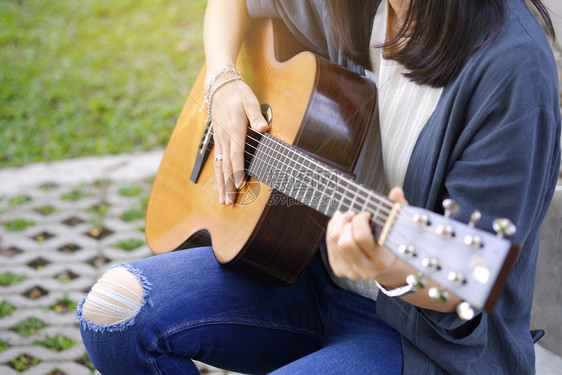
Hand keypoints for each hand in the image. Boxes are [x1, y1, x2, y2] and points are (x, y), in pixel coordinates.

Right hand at [210, 79, 267, 204]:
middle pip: (225, 165)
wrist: (219, 85)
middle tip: (229, 202)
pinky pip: (216, 161)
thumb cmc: (237, 93)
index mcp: (234, 129)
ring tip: (223, 200)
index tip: (239, 184)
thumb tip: (263, 128)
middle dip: (227, 185)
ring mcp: (219, 139)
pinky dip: (218, 175)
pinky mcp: (217, 140)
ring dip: (221, 184)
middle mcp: (224, 137)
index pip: (236, 154)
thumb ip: (256, 116)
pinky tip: (220, 185)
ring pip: (219, 166)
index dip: (237, 170)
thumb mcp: (250, 100)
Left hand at [325, 187, 408, 279]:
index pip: (362, 238)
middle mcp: (366, 269)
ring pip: (334, 243)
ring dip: (338, 224)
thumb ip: (399, 208)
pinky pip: (330, 246)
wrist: (393, 270)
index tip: (366, 215)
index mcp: (382, 259)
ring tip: (347, 217)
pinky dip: (332, 231)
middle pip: (345, 242)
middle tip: (354, 215)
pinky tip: (340, 224)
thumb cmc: (395, 245)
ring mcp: (351, 271)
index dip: (360, 221)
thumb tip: (396, 191)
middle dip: (346, 222)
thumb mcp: (400, 228)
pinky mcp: (341, 270)